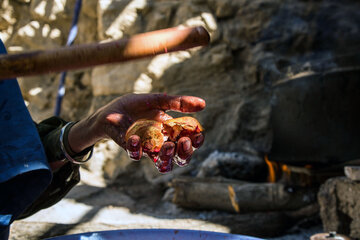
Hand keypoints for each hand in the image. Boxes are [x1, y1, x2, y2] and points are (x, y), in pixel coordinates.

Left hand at [67, 93, 204, 162]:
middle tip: (183, 142)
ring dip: (167, 157)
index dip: (196, 141)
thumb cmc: (137, 106)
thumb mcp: (158, 100)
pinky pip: (136, 155)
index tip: (197, 135)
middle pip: (181, 158)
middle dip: (185, 153)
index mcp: (172, 132)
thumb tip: (203, 104)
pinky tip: (136, 137)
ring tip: (167, 145)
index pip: (190, 142)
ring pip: (163, 164)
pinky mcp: (131, 149)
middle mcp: (163, 144)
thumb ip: (178, 103)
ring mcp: (147, 149)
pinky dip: (137, 148)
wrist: (112, 111)